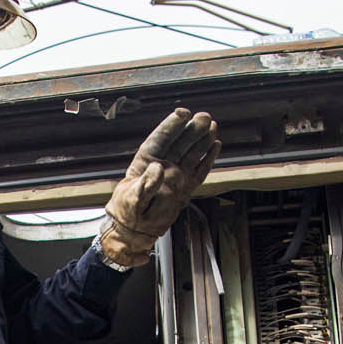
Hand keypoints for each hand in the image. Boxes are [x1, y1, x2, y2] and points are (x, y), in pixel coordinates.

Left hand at [99, 108, 220, 267]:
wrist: (133, 231)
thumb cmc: (127, 213)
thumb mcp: (133, 199)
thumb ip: (146, 184)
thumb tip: (158, 167)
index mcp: (145, 163)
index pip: (160, 139)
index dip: (171, 125)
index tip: (182, 112)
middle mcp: (162, 166)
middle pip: (179, 143)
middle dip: (191, 129)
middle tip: (203, 116)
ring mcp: (174, 176)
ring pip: (191, 154)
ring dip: (201, 140)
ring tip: (212, 125)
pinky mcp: (184, 188)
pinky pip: (199, 171)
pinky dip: (207, 159)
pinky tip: (215, 146)